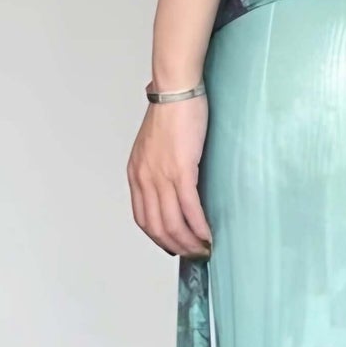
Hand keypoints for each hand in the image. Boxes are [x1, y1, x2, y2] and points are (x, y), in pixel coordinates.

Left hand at [127, 96, 212, 257]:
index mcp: (136, 174)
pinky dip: (199, 226)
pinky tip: (208, 235)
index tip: (174, 246)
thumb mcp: (156, 146)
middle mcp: (145, 179)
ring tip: (204, 249)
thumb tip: (174, 186)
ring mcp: (161, 177)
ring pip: (173, 222)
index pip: (143, 218)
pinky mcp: (181, 171)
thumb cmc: (171, 113)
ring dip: (189, 242)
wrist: (176, 92)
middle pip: (157, 227)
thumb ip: (159, 168)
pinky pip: (189, 208)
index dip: (159, 238)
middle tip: (194, 254)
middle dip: (177, 246)